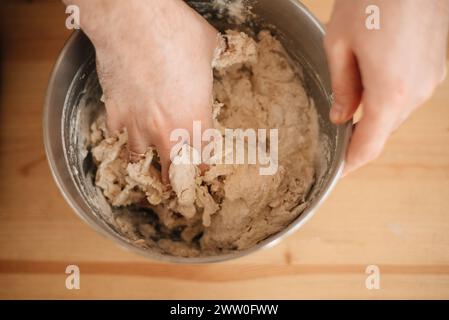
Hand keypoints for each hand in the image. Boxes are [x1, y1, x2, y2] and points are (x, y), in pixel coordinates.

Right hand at [64, 0, 218, 181]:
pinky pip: (115, 135)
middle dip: (175, 176)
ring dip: (144, 160)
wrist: (133, 20)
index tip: (201, 167)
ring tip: (145, 161)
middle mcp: (167, 132)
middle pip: (173, 169)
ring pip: (139, 158)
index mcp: (197, 121)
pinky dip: (119, 135)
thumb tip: (216, 56)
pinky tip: (122, 130)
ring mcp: (137, 125)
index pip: (204, 158)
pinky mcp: (113, 113)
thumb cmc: (177, 32)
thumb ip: (212, 65)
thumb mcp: (209, 49)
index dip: (203, 164)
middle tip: (175, 179)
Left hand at [325, 0, 448, 174]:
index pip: (368, 146)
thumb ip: (341, 87)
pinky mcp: (437, 66)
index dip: (351, 163)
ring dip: (373, 114)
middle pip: (382, 131)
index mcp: (390, 93)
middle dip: (358, 137)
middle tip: (334, 136)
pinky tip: (372, 79)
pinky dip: (388, 96)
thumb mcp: (339, 44)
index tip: (337, 172)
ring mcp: (431, 80)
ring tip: (350, 102)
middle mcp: (417, 93)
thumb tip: (341, 117)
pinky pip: (408, 94)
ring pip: (395, 112)